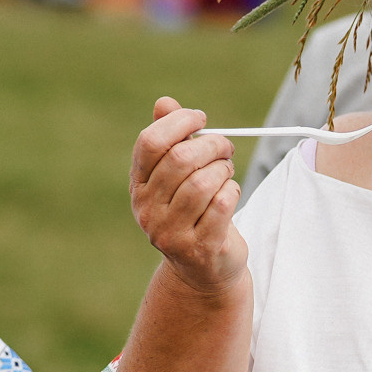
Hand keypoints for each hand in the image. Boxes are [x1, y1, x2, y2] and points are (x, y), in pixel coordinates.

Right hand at [130, 98, 243, 293]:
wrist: (203, 269)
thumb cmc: (193, 211)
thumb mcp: (177, 175)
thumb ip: (171, 137)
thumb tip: (165, 102)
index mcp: (139, 186)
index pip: (150, 143)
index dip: (179, 122)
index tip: (201, 119)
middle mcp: (147, 210)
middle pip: (180, 159)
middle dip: (212, 145)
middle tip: (225, 147)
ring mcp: (170, 233)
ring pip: (203, 182)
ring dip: (224, 170)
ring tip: (227, 172)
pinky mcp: (199, 248)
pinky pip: (222, 205)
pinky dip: (232, 192)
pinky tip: (230, 193)